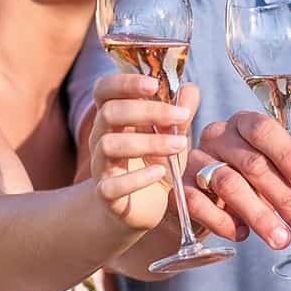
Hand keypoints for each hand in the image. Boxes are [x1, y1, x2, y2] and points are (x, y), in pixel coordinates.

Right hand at [85, 72, 195, 230]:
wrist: (142, 207)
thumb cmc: (155, 162)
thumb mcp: (174, 134)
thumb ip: (181, 111)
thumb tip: (189, 88)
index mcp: (114, 116)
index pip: (104, 89)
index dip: (124, 82)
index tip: (154, 84)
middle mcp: (101, 137)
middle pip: (109, 112)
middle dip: (147, 111)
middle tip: (181, 116)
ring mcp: (101, 166)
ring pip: (109, 145)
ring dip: (148, 142)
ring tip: (179, 145)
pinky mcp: (106, 195)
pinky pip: (112, 185)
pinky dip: (138, 178)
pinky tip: (160, 172)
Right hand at [183, 111, 290, 249]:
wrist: (210, 200)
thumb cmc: (252, 178)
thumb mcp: (280, 165)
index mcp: (244, 123)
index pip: (264, 129)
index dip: (288, 154)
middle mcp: (217, 136)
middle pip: (251, 162)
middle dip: (281, 195)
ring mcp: (195, 161)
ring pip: (227, 184)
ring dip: (258, 215)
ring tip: (280, 238)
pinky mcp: (180, 189)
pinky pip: (199, 204)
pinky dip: (224, 222)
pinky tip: (242, 234)